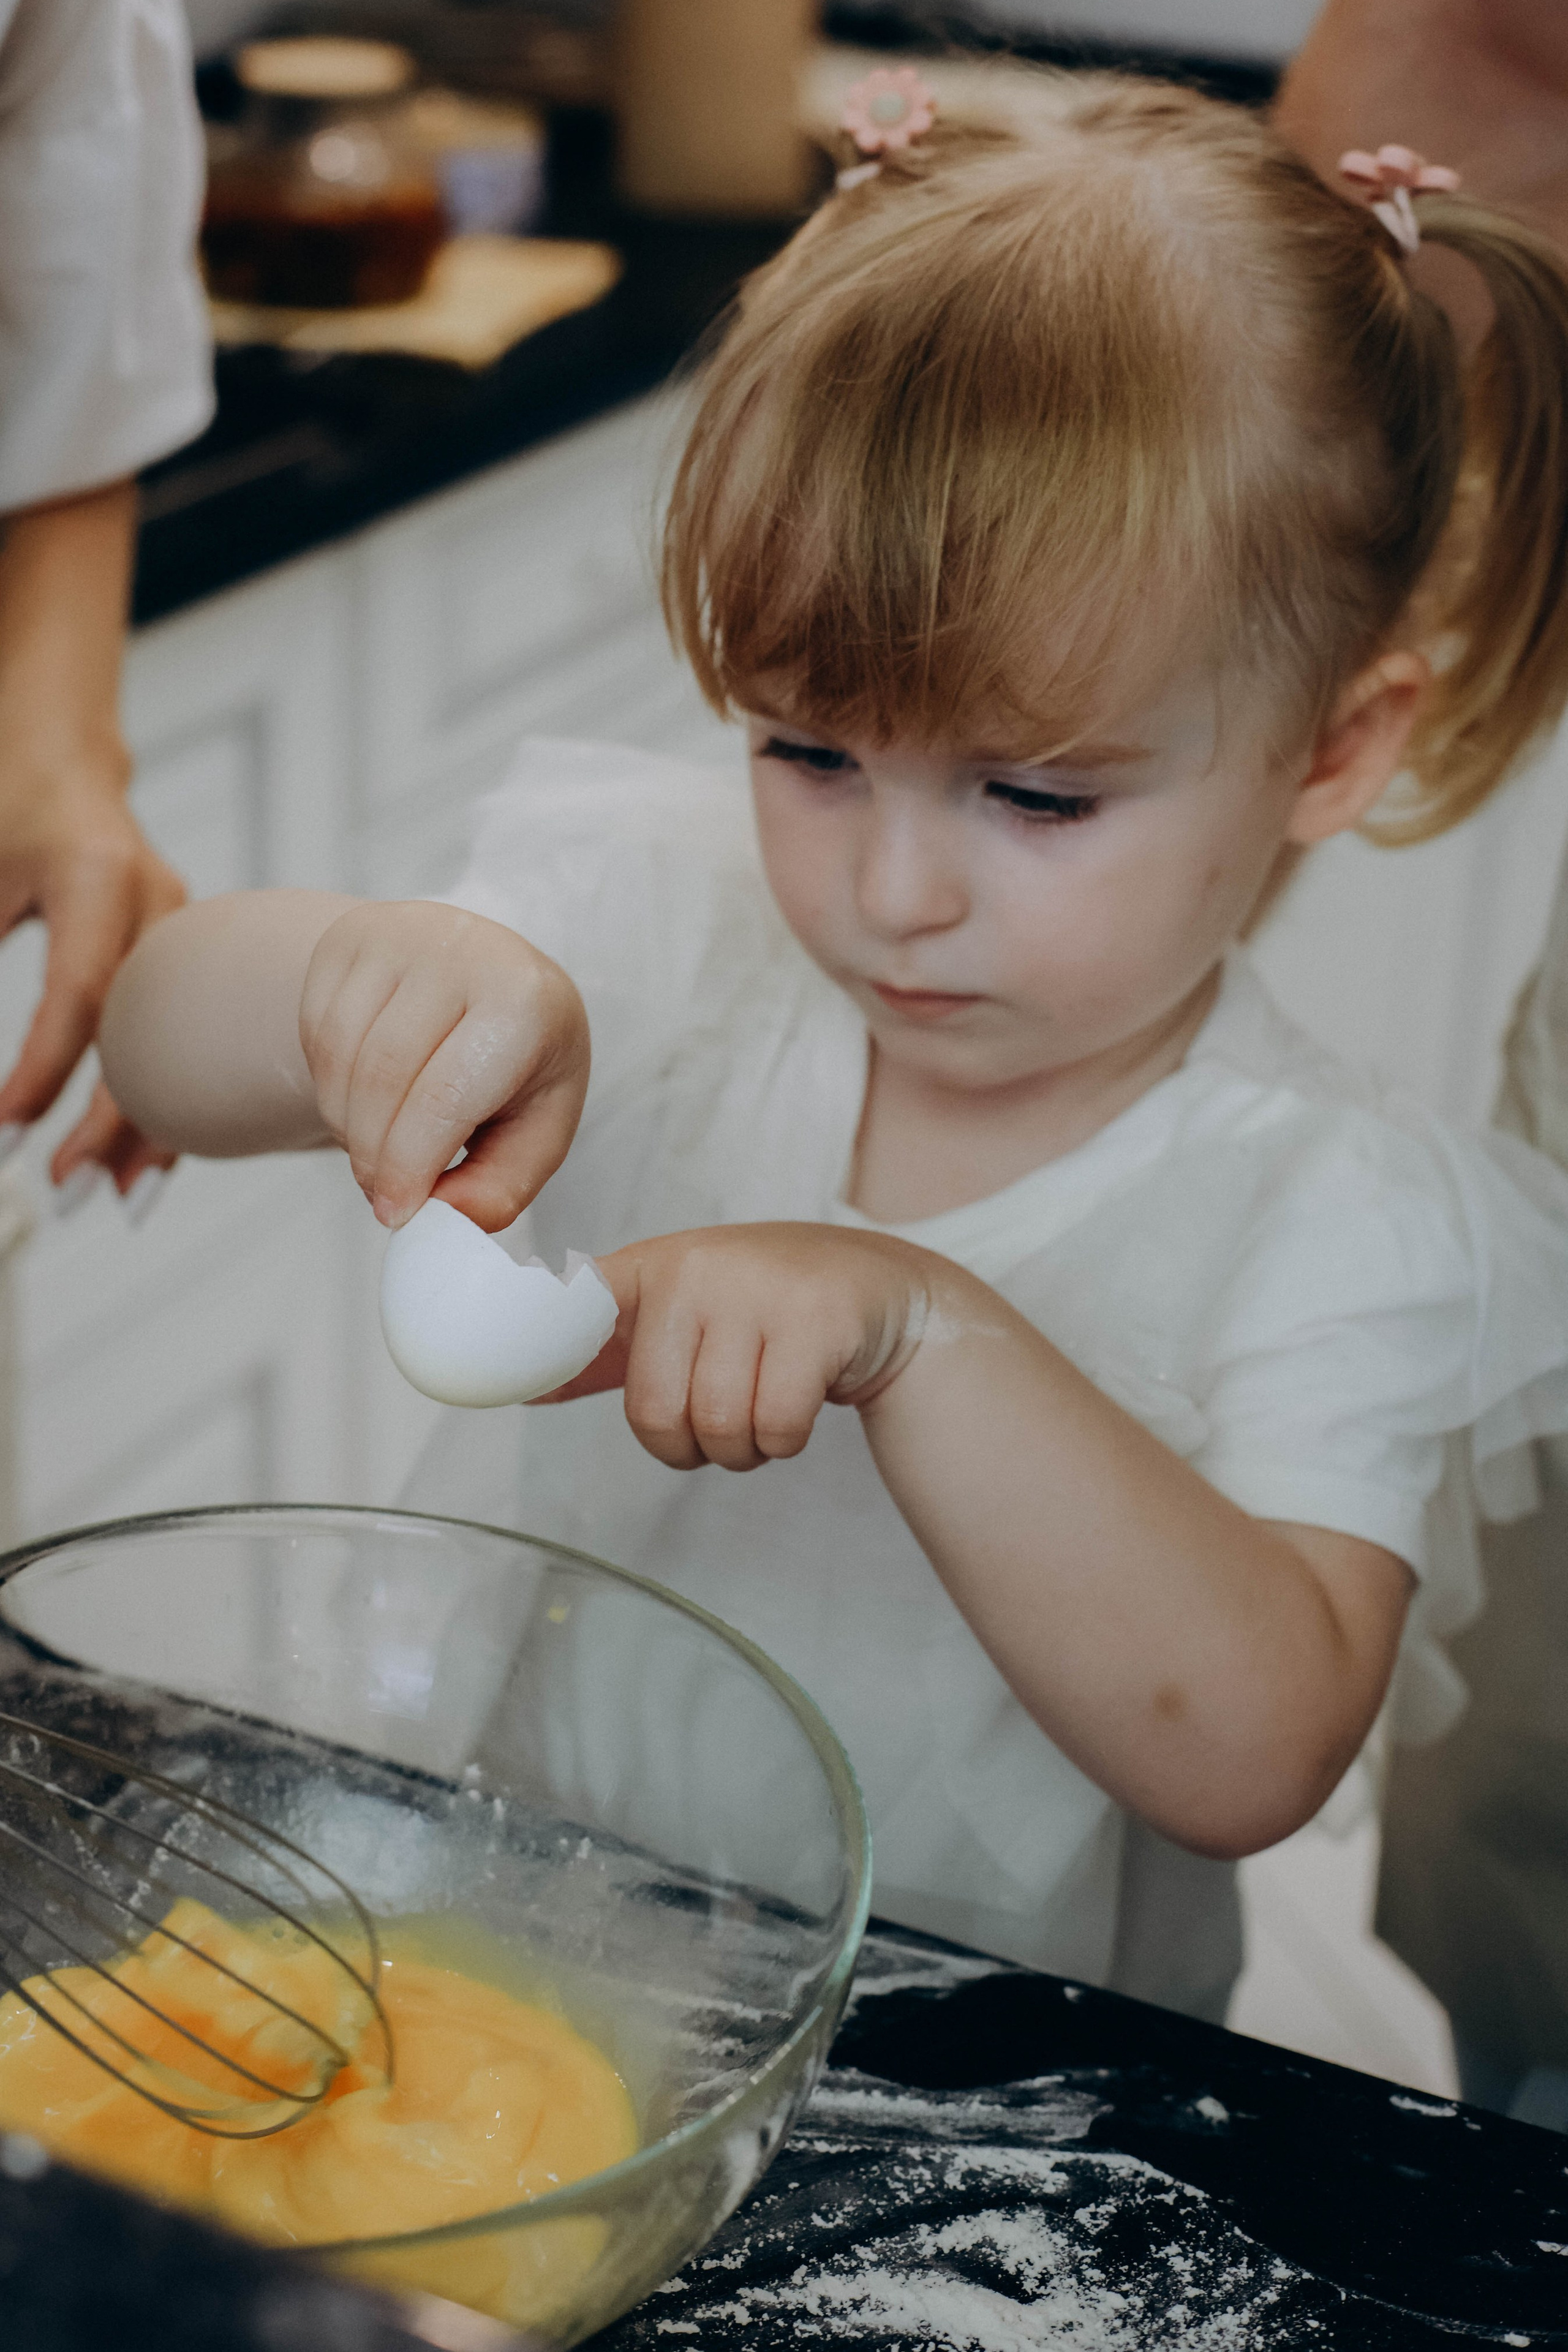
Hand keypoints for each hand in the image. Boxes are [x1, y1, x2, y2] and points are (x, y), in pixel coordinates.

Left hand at [0, 481, 186, 1194]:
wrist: (63, 760)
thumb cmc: (15, 807)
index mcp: (99, 876)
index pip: (81, 992)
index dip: (44, 1069)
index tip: (7, 1130)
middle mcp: (157, 904)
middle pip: (152, 1032)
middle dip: (115, 1122)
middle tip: (70, 1190)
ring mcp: (185, 931)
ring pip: (186, 1045)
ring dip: (156, 1126)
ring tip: (122, 1198)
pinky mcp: (190, 957)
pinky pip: (189, 1038)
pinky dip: (172, 1097)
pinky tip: (152, 1156)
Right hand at [300, 900, 590, 1230]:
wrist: (491, 973)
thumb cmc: (520, 1061)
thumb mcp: (538, 1129)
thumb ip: (501, 1187)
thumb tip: (446, 1219)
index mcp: (523, 1002)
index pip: (445, 1097)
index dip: (410, 1166)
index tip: (395, 1213)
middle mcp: (460, 952)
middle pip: (383, 1078)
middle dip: (373, 1154)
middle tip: (382, 1193)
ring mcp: (398, 934)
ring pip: (339, 1057)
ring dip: (345, 1124)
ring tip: (378, 1146)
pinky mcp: (349, 936)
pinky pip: (315, 1030)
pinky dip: (330, 1084)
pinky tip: (364, 1096)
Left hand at [543, 1222, 935, 1467]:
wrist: (877, 1289)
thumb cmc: (765, 1313)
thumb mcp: (681, 1319)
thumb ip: (605, 1355)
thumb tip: (522, 1388)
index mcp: (652, 1267)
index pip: (579, 1311)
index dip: (548, 1351)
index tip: (516, 1385)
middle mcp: (698, 1267)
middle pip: (654, 1413)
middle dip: (689, 1448)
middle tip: (720, 1427)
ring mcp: (760, 1290)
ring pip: (718, 1426)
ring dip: (741, 1450)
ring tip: (761, 1413)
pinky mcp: (818, 1321)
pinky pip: (776, 1426)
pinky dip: (784, 1442)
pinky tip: (797, 1406)